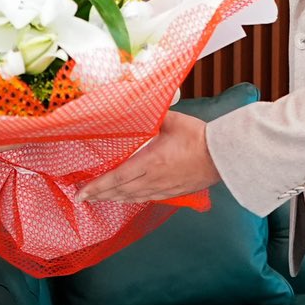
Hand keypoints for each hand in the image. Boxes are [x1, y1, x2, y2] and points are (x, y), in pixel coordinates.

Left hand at [78, 111, 218, 202]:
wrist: (223, 156)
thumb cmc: (198, 137)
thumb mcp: (172, 120)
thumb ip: (153, 115)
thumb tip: (139, 105)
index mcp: (150, 161)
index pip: (117, 177)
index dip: (97, 186)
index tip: (81, 191)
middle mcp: (153, 178)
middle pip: (120, 191)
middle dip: (99, 195)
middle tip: (83, 198)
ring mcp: (163, 188)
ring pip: (132, 197)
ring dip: (113, 199)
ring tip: (100, 199)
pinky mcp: (173, 192)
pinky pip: (147, 198)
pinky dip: (132, 199)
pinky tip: (127, 199)